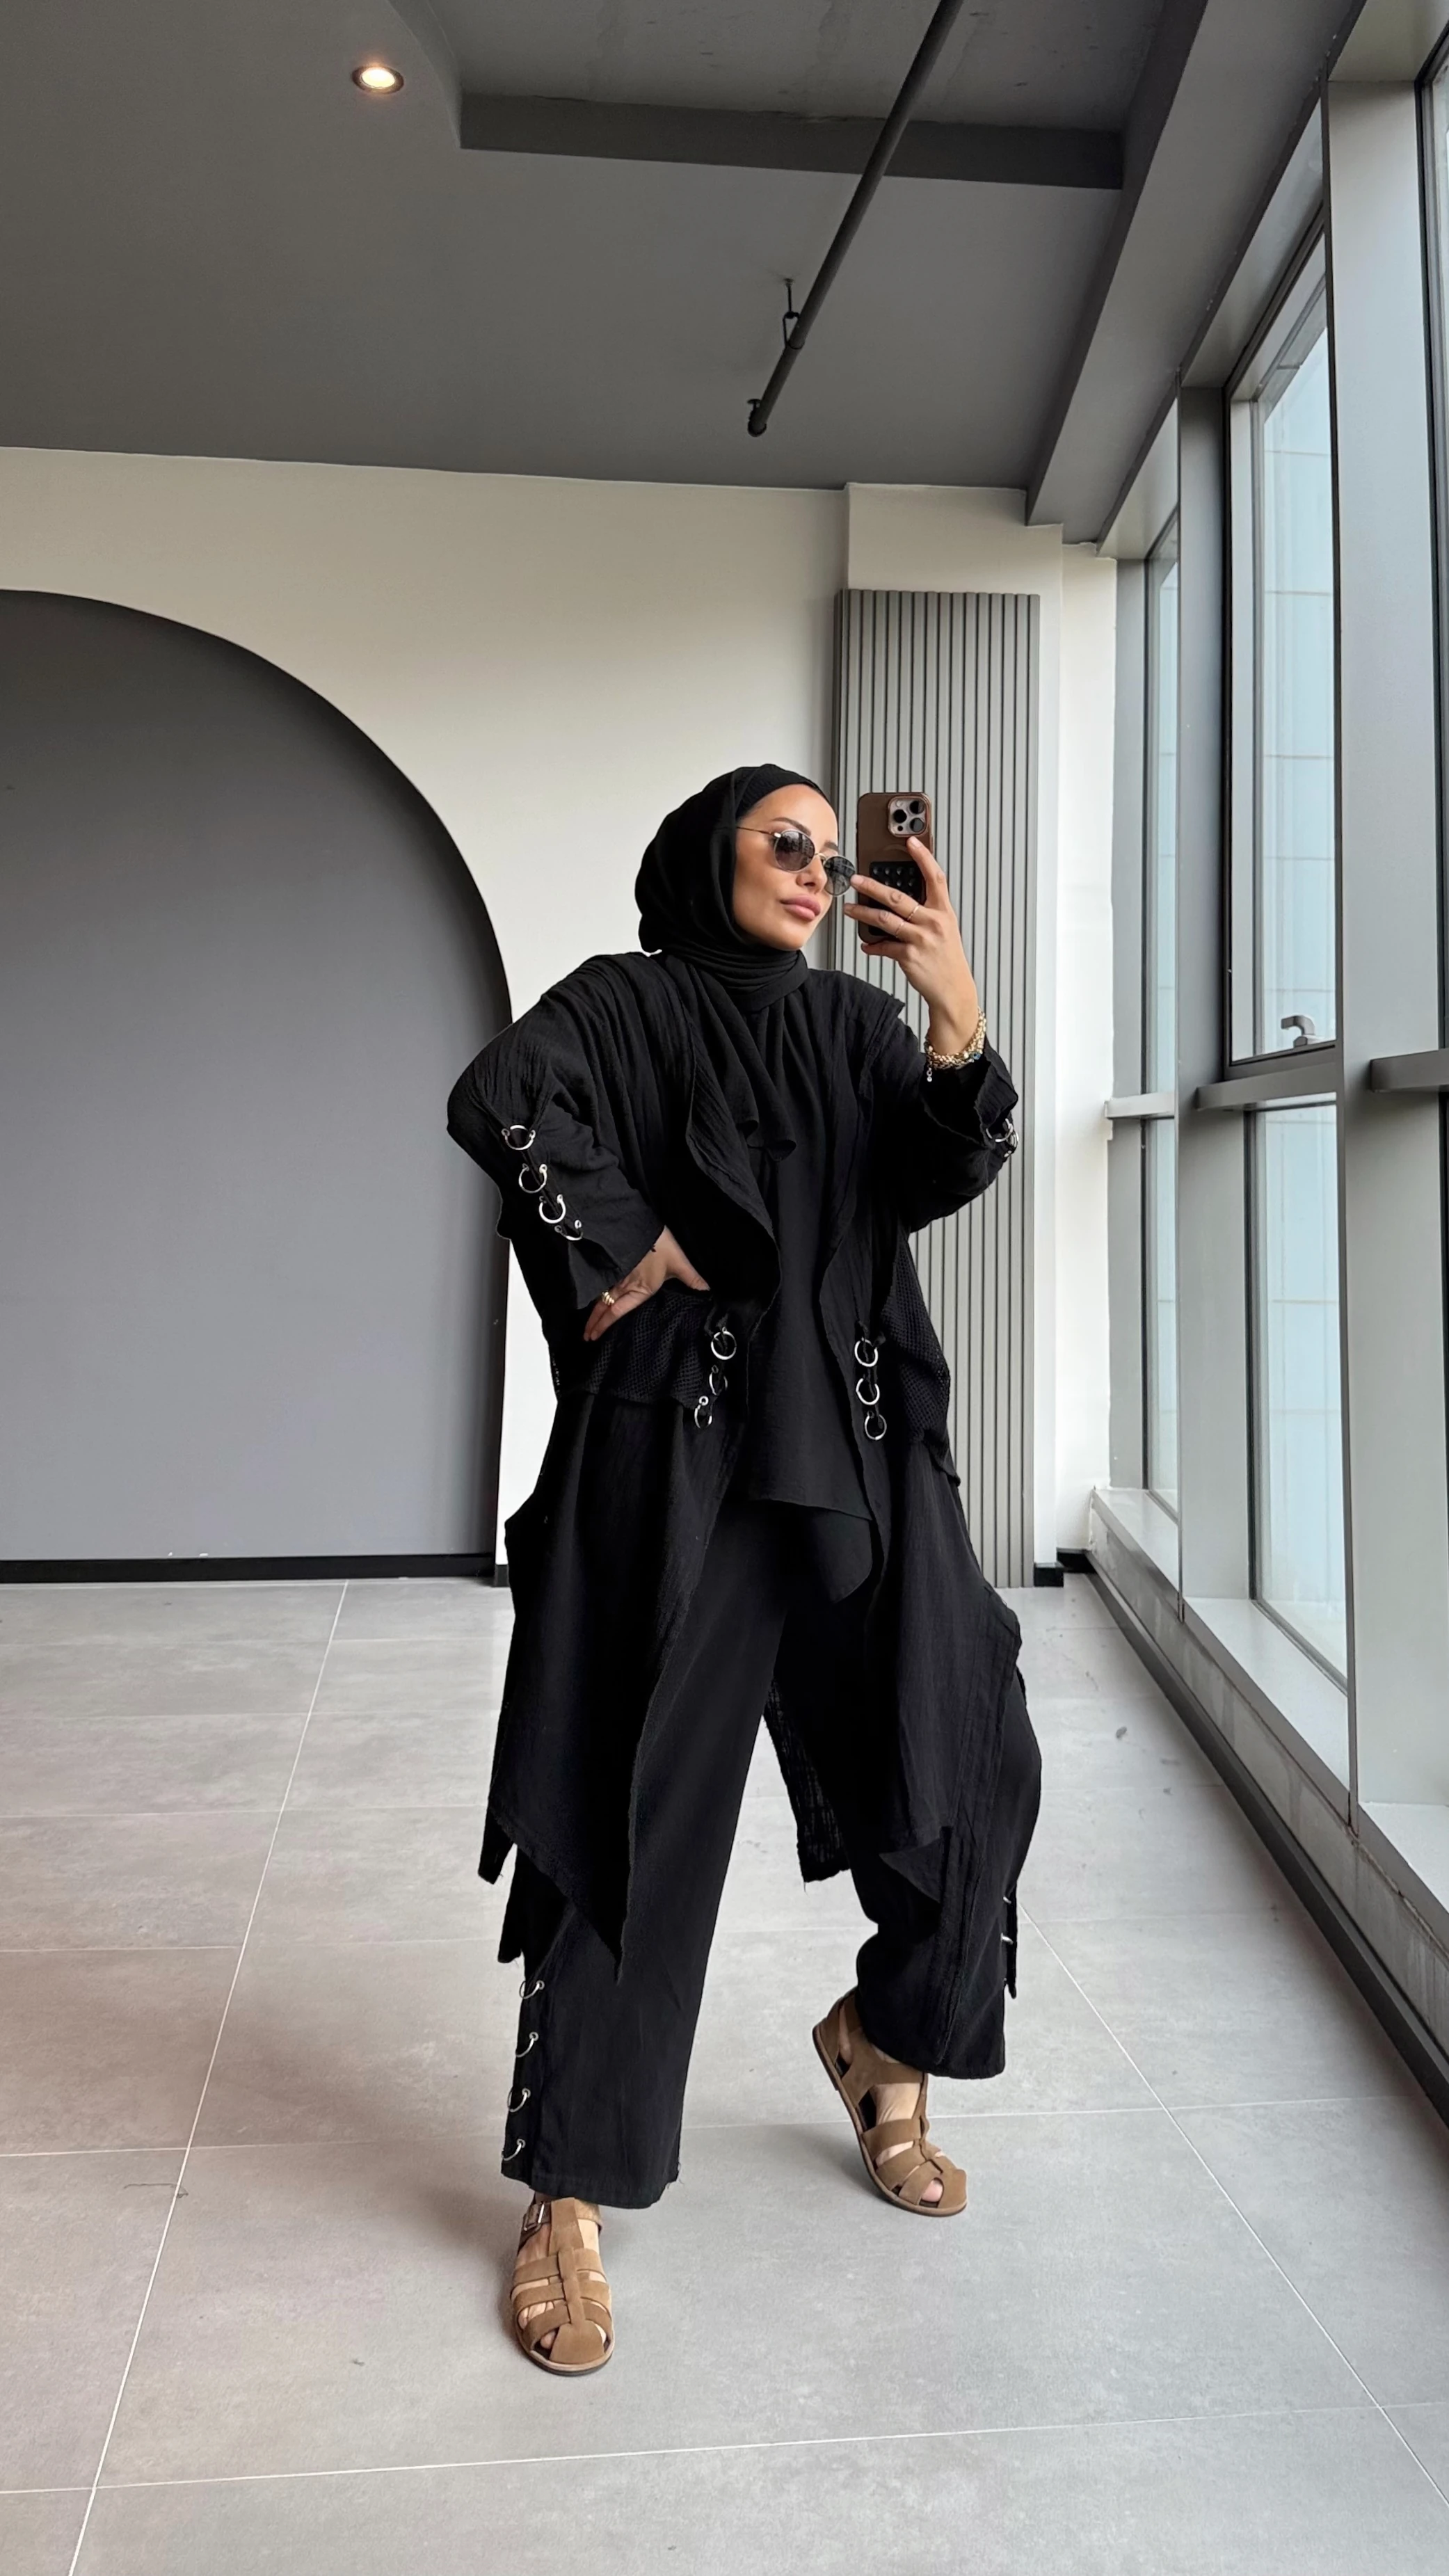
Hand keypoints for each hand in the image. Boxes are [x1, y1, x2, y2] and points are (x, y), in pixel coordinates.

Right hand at [583, 1226, 709, 1341]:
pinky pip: (602, 1285)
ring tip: (586, 1325)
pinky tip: (592, 1301)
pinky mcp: (614, 1265)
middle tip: (585, 1336)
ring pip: (601, 1298)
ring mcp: (617, 1275)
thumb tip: (708, 1292)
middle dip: (593, 1323)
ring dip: (593, 1311)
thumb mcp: (679, 1263)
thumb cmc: (659, 1244)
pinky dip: (595, 1296)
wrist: (639, 1223)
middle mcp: (625, 1285)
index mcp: (640, 1289)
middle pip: (605, 1307)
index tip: (593, 1336)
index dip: (604, 1325)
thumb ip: (693, 1279)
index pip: (617, 1311)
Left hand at [842, 840, 980, 1055]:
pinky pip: (884, 946)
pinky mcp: (909, 956)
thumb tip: (900, 902)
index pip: (935, 878)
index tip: (911, 841)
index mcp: (943, 912)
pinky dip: (872, 945)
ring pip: (885, 919)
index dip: (924, 858)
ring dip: (863, 913)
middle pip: (898, 897)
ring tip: (850, 909)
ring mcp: (920, 939)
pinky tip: (866, 944)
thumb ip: (927, 913)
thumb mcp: (945, 930)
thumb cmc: (947, 959)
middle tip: (857, 879)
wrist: (953, 990)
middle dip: (873, 886)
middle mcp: (933, 922)